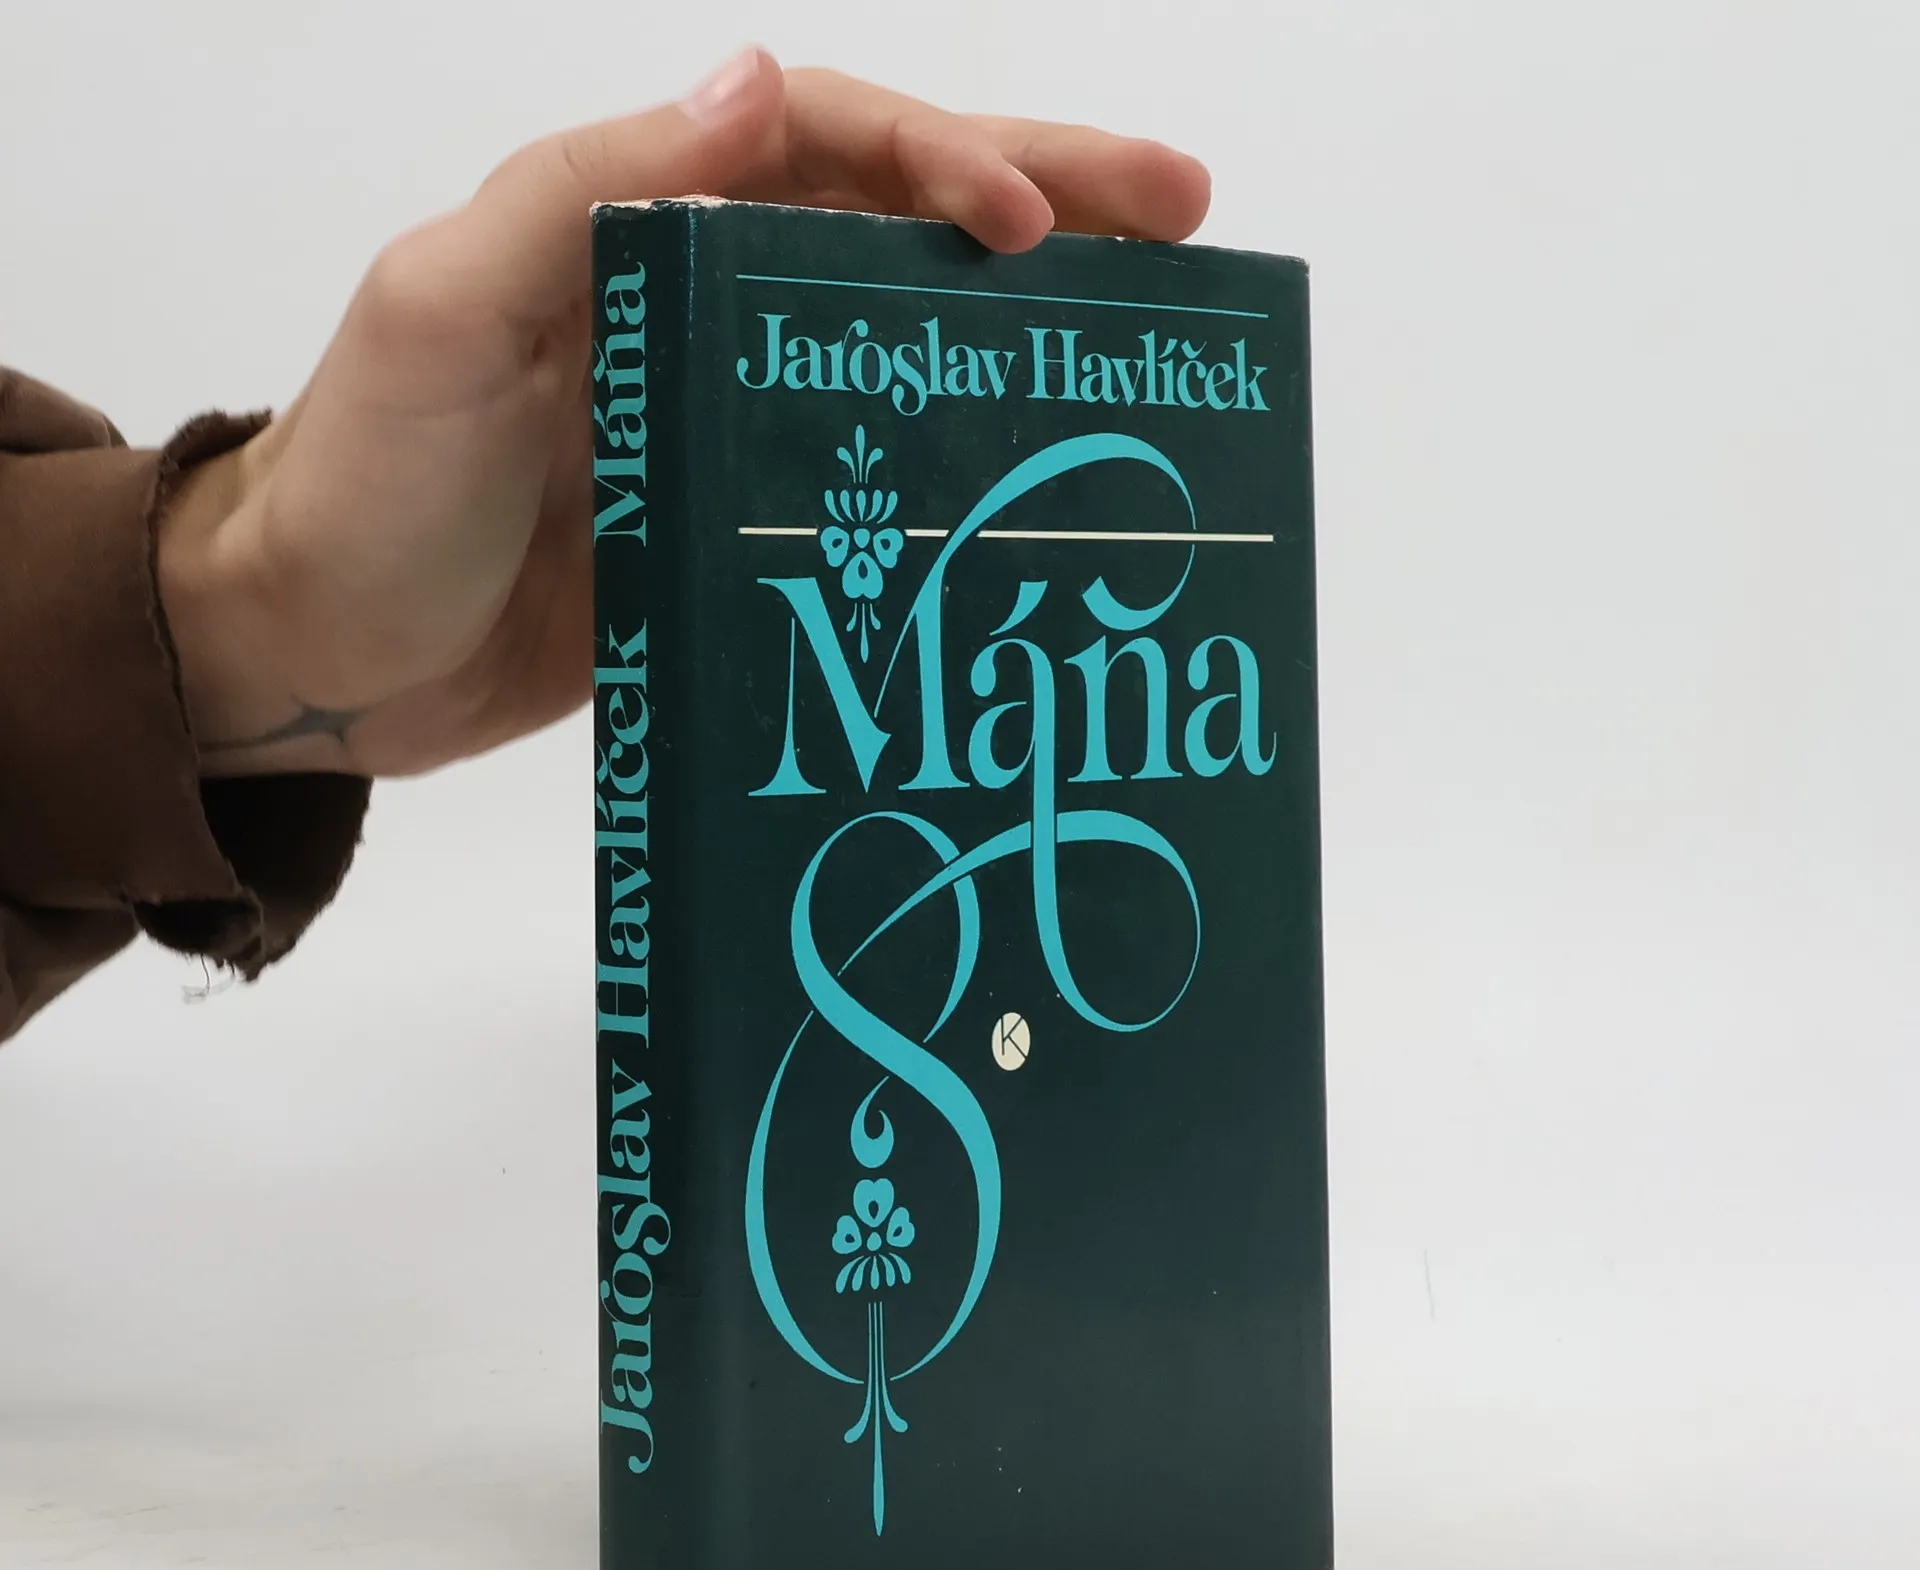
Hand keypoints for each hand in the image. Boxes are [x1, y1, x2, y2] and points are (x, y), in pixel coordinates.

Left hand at [157, 50, 1210, 779]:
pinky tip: (1041, 495)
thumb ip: (585, 194)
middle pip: (899, 226)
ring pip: (905, 344)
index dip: (948, 163)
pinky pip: (869, 476)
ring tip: (1155, 345)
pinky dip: (960, 471)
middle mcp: (698, 303)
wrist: (311, 656)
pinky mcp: (734, 527)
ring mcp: (724, 419)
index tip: (1046, 224)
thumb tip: (751, 86)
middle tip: (1188, 223)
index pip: (825, 145)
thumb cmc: (358, 482)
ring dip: (1029, 336)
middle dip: (1048, 207)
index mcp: (638, 224)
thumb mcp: (443, 311)